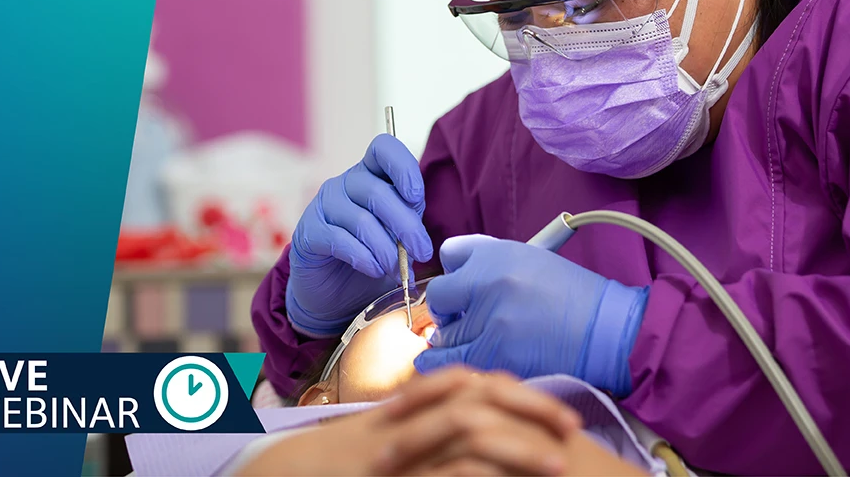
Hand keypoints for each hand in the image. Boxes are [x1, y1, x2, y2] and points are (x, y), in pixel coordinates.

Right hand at [234, 367, 579, 476]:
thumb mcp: (379, 442)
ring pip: (467, 430)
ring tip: (560, 463)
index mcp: (406, 408)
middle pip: (477, 393)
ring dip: (519, 444)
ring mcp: (396, 447)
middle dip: (530, 407)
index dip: (517, 391)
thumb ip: (417, 434)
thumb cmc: (326, 467)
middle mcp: (404, 420)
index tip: (556, 410)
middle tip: (573, 427)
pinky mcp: (393, 473)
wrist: (275, 476)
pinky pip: (443, 474)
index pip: (469, 383)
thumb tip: (472, 442)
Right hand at [286, 135, 433, 335]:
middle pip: (378, 191)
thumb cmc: (372, 255)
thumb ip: (409, 225)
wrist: (335, 292)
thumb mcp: (398, 234)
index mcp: (371, 174)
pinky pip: (338, 239)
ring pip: (361, 219)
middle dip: (406, 225)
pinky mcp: (308, 232)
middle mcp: (346, 183)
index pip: (384, 148)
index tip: (416, 198)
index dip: (403, 167)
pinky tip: (374, 270)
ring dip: (386, 249)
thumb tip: (420, 242)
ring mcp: (323, 205)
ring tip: (397, 270)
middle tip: (422, 253)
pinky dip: (363, 257)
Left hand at [415, 235, 648, 396]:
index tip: (460, 287)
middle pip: (439, 295)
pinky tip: (441, 364)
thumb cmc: (574, 297)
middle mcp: (487, 280)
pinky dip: (440, 364)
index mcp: (498, 252)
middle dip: (446, 309)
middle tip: (461, 319)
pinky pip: (448, 360)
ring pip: (442, 332)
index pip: (449, 253)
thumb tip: (455, 272)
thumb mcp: (533, 259)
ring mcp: (488, 318)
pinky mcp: (493, 353)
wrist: (607, 332)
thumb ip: (492, 261)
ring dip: (452, 339)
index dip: (453, 272)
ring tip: (473, 342)